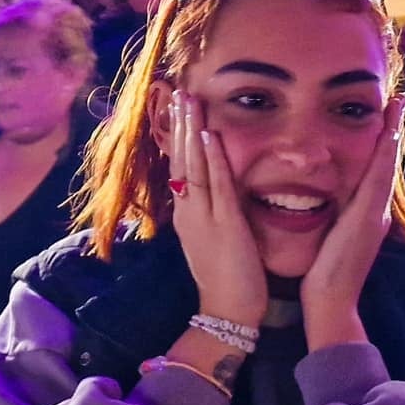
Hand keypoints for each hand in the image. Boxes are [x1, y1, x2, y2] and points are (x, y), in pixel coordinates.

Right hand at [167, 90, 268, 327]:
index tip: (176, 109)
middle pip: (180, 160)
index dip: (178, 137)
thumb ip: (211, 214)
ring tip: (188, 100)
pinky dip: (212, 158)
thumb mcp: (212, 240)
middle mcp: (189, 212)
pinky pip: (216, 185)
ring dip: (191, 130)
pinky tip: (209, 135)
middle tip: (177, 90)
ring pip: (194, 166)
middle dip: (179, 124)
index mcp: (188, 215)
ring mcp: (204, 217)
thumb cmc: (226, 280)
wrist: (227, 314)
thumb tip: (215, 191)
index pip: (179, 168)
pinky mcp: (224, 225)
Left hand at [301, 97, 404, 349]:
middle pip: (387, 163)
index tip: (385, 114)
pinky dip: (384, 159)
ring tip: (395, 105)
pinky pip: (377, 183)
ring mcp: (376, 215)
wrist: (331, 302)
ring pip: (386, 167)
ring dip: (392, 135)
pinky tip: (387, 138)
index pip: (376, 170)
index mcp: (367, 214)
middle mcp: (377, 211)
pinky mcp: (368, 221)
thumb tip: (330, 202)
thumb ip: (336, 219)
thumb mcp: (332, 239)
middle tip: (398, 98)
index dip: (383, 142)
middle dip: (393, 130)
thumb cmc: (325, 275)